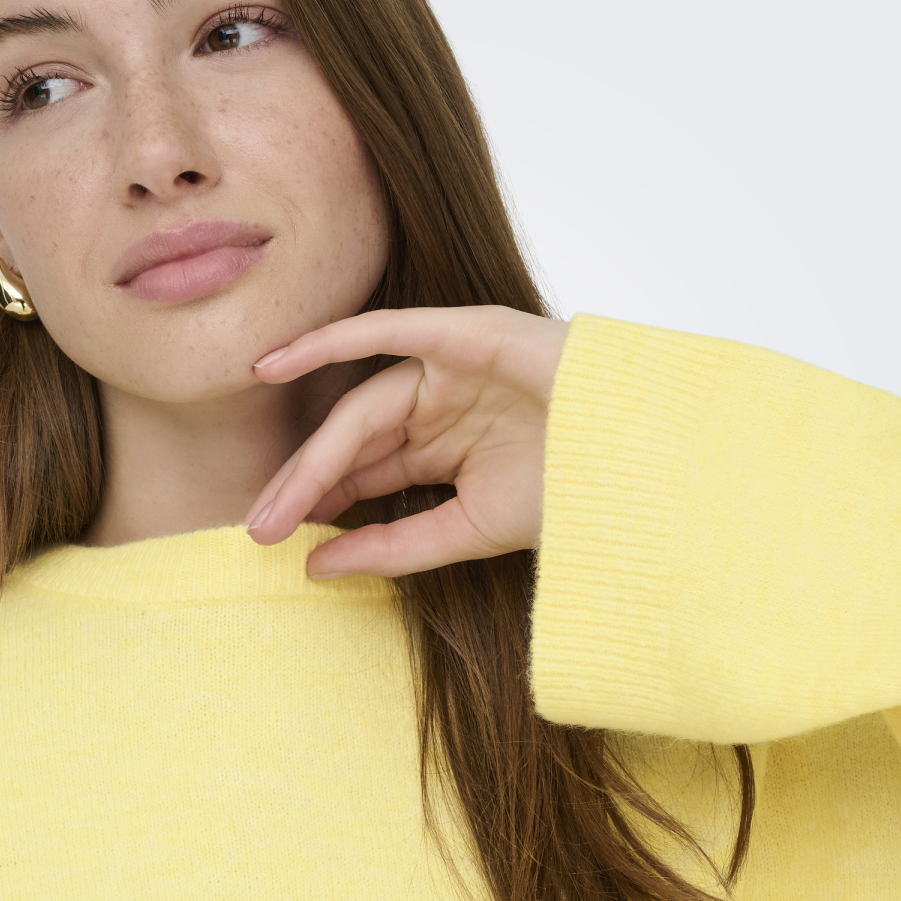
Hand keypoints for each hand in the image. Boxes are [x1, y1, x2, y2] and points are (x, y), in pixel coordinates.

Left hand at [243, 304, 571, 578]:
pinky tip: (276, 364)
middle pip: (355, 440)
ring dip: (314, 448)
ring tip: (273, 497)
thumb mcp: (466, 530)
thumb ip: (393, 546)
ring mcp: (453, 368)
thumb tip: (316, 568)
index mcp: (447, 449)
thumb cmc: (571, 496)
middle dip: (305, 483)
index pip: (366, 470)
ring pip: (363, 404)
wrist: (641, 466)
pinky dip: (330, 340)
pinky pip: (386, 331)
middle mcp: (443, 406)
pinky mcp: (466, 333)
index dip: (320, 499)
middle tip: (260, 528)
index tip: (276, 537)